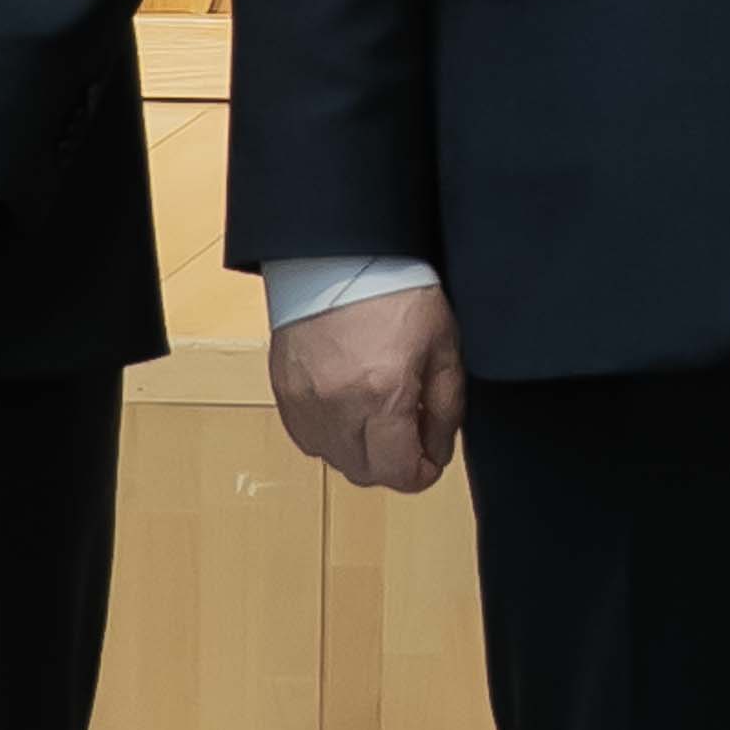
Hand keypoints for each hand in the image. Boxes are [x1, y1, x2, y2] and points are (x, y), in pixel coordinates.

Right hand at [273, 283, 470, 492]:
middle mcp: (338, 405)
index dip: (421, 473)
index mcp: (383, 394)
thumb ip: (445, 408)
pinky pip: (307, 438)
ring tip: (377, 416)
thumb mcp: (443, 347)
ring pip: (334, 460)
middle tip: (408, 434)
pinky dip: (330, 434)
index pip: (398, 473)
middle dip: (392, 464)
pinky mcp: (284, 392)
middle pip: (365, 473)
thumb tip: (436, 452)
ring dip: (359, 451)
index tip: (429, 458)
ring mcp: (304, 401)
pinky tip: (348, 407)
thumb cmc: (396, 291)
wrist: (340, 255)